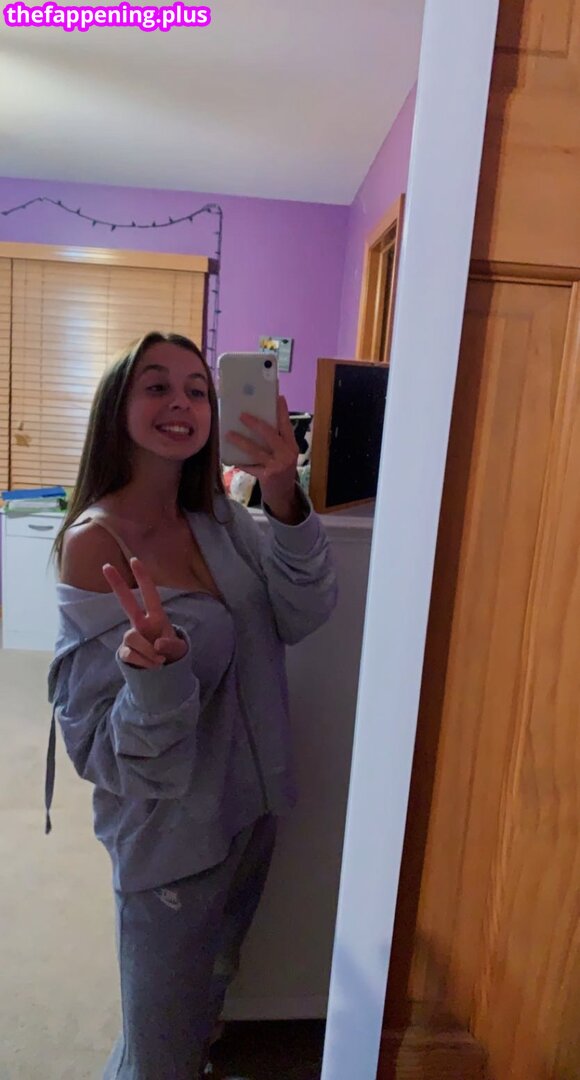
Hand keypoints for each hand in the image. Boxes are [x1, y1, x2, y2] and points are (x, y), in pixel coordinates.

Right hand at [103, 557, 187, 668]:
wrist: (165, 673)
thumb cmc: (173, 653)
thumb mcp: (179, 649)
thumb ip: (171, 645)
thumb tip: (156, 644)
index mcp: (157, 618)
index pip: (150, 594)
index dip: (143, 578)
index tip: (134, 560)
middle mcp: (141, 624)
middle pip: (127, 602)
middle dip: (117, 584)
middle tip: (106, 566)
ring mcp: (132, 637)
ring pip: (131, 636)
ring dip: (147, 651)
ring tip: (159, 661)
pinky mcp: (125, 652)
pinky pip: (129, 653)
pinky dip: (142, 662)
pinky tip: (151, 666)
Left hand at [228, 396, 303, 523]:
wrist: (284, 495)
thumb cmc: (281, 470)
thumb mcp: (284, 454)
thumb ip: (276, 441)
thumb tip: (258, 422)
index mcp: (291, 445)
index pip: (286, 425)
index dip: (282, 411)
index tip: (277, 397)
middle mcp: (287, 454)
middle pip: (270, 434)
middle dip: (255, 423)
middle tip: (241, 415)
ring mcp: (277, 465)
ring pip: (256, 450)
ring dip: (241, 441)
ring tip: (229, 434)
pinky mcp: (267, 476)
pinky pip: (250, 466)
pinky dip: (240, 462)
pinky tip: (230, 457)